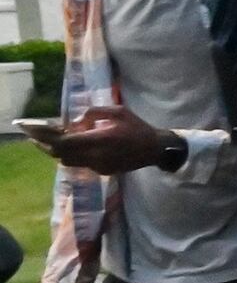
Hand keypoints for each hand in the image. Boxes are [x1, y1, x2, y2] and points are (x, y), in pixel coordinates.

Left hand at [44, 102, 178, 174]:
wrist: (155, 149)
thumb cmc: (137, 127)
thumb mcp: (118, 111)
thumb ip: (93, 113)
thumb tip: (75, 121)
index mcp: (99, 140)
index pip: (63, 142)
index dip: (47, 137)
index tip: (36, 130)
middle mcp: (96, 156)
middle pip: (60, 154)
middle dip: (46, 145)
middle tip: (37, 136)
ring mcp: (98, 166)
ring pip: (68, 161)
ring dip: (58, 151)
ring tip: (52, 141)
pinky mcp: (102, 171)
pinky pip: (80, 163)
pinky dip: (73, 155)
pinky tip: (75, 147)